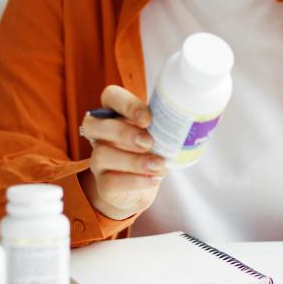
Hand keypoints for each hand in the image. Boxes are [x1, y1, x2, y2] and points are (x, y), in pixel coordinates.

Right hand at [77, 85, 167, 219]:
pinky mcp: (102, 183)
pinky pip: (109, 182)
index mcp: (115, 113)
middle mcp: (100, 134)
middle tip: (149, 142)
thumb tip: (188, 122)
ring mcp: (97, 159)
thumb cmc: (151, 151)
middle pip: (94, 124)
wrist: (142, 187)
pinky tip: (153, 179)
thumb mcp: (158, 133)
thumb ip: (164, 124)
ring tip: (159, 165)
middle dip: (123, 133)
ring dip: (134, 161)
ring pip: (102, 155)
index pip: (111, 96)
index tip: (147, 119)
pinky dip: (134, 181)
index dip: (126, 105)